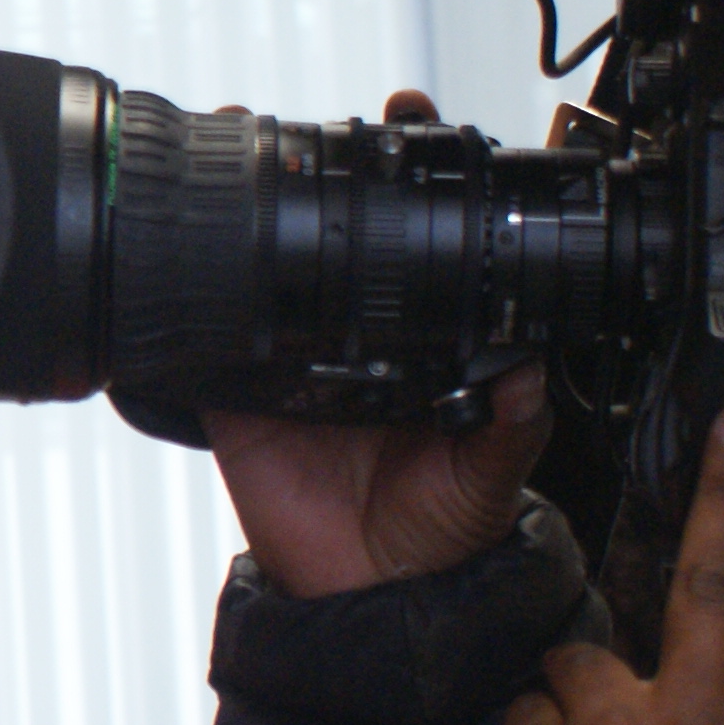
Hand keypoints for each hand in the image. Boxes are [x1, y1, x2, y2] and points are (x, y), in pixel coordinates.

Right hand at [200, 93, 553, 598]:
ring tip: (248, 151)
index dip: (411, 180)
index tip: (414, 126)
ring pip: (265, 270)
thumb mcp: (494, 473)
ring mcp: (289, 363)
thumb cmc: (442, 531)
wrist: (371, 598)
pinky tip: (191, 254)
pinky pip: (205, 345)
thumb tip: (532, 363)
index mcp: (422, 343)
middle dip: (323, 171)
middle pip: (333, 238)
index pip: (414, 243)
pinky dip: (191, 304)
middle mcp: (353, 340)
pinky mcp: (235, 399)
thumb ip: (513, 421)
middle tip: (328, 127)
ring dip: (250, 212)